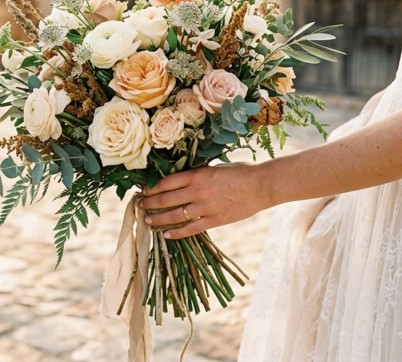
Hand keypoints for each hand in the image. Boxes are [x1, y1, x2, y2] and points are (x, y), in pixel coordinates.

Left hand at [138, 162, 268, 238]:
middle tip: (139, 206)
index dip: (151, 188)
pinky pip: (190, 229)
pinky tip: (166, 234)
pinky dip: (176, 233)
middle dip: (149, 203)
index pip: (166, 183)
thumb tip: (183, 180)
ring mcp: (205, 208)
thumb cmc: (242, 172)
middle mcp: (197, 192)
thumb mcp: (217, 167)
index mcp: (198, 175)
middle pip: (165, 199)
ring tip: (147, 220)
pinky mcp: (214, 220)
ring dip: (158, 219)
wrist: (262, 186)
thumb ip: (199, 175)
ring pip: (174, 215)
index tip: (143, 191)